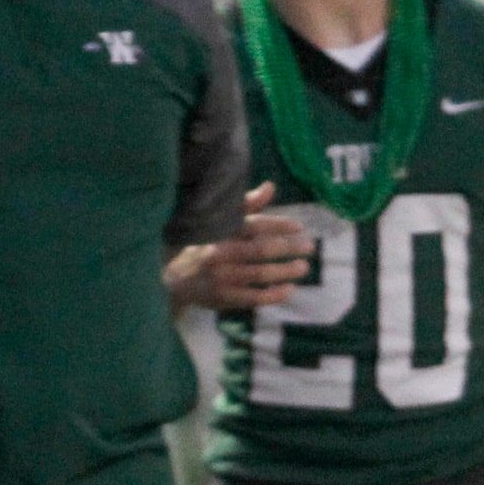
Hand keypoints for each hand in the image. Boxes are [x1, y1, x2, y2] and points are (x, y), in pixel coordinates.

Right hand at [166, 182, 315, 310]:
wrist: (173, 281)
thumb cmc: (203, 247)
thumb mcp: (219, 225)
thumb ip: (246, 206)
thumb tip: (271, 187)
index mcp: (220, 233)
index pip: (254, 226)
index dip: (279, 225)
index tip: (299, 226)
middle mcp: (220, 253)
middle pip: (261, 249)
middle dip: (289, 248)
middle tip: (309, 247)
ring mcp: (222, 277)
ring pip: (260, 273)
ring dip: (286, 270)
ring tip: (303, 267)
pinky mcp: (223, 297)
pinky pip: (253, 297)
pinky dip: (273, 294)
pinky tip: (289, 289)